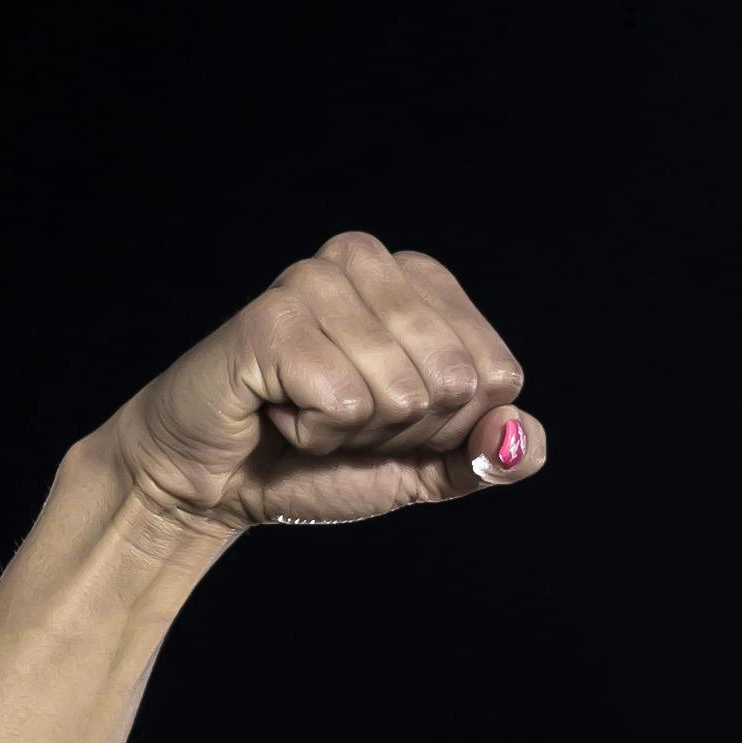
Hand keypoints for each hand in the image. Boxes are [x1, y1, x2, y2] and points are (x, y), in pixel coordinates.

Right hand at [102, 233, 541, 535]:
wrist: (220, 482)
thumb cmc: (323, 459)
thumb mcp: (428, 468)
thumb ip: (490, 457)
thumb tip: (520, 435)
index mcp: (423, 279)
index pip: (498, 375)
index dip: (450, 427)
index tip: (387, 419)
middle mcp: (370, 260)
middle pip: (454, 383)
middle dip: (403, 432)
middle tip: (342, 418)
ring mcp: (316, 280)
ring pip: (401, 395)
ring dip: (353, 433)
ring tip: (306, 411)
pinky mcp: (272, 318)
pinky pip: (344, 403)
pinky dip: (312, 432)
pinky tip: (277, 408)